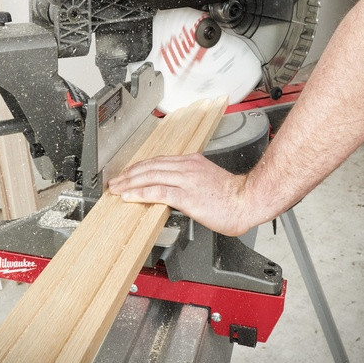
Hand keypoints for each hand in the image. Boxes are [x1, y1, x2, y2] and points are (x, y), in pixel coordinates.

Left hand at [107, 153, 250, 236]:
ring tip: (117, 188)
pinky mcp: (187, 196)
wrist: (248, 201)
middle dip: (129, 174)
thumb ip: (190, 180)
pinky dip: (141, 193)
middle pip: (150, 166)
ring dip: (130, 183)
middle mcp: (187, 167)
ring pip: (151, 176)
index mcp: (192, 161)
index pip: (158, 161)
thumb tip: (175, 189)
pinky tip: (130, 196)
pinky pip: (158, 192)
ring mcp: (186, 180)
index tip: (127, 174)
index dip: (139, 167)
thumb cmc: (232, 196)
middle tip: (115, 181)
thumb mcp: (208, 180)